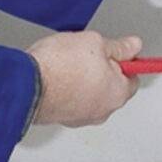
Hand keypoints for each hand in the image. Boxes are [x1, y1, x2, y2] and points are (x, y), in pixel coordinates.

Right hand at [28, 31, 142, 128]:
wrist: (27, 84)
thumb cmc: (60, 67)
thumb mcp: (95, 42)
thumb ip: (118, 47)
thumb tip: (132, 46)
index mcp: (118, 93)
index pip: (133, 78)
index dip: (125, 61)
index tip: (117, 52)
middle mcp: (102, 111)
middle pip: (111, 88)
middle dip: (102, 71)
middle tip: (88, 55)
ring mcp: (81, 117)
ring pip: (90, 95)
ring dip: (83, 81)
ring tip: (68, 64)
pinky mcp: (61, 118)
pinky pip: (71, 101)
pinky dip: (67, 90)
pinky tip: (56, 75)